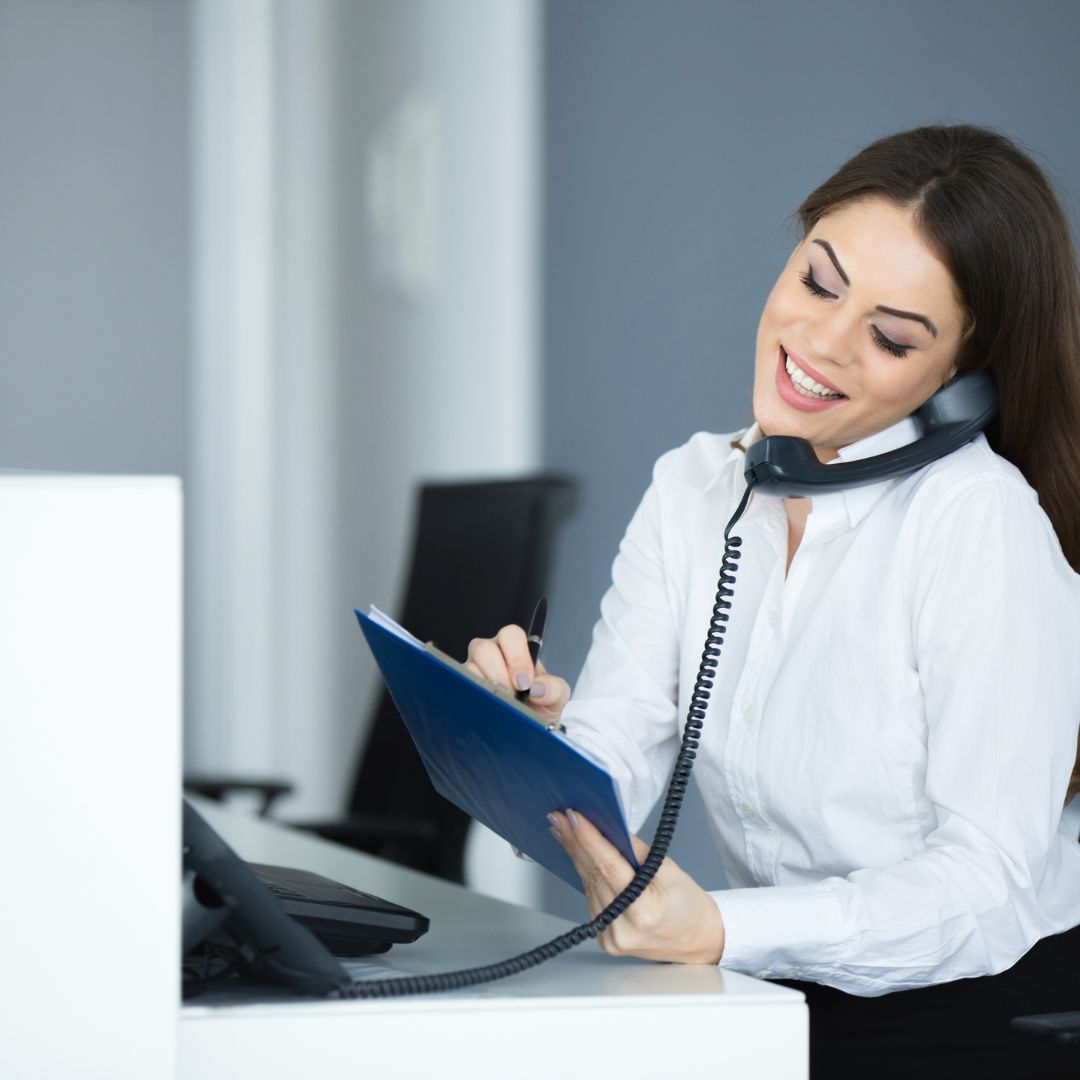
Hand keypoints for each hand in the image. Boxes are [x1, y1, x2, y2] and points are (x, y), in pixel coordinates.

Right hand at [465, 624, 570, 725]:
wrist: (529, 727)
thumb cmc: (540, 705)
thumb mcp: (556, 696)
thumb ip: (554, 689)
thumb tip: (537, 689)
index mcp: (514, 649)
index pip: (511, 635)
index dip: (517, 657)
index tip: (525, 683)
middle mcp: (491, 655)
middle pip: (484, 648)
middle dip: (499, 673)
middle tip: (512, 694)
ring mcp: (474, 671)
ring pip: (469, 668)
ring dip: (487, 687)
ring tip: (502, 704)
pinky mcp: (464, 690)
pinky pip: (462, 688)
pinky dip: (477, 700)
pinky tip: (490, 710)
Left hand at [549, 810, 724, 964]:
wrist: (697, 939)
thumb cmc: (687, 905)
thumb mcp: (670, 870)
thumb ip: (636, 849)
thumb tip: (608, 827)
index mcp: (643, 911)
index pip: (608, 866)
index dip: (588, 838)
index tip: (572, 816)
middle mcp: (623, 928)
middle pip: (593, 874)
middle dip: (574, 841)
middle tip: (559, 817)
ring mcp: (610, 936)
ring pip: (588, 884)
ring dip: (575, 855)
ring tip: (564, 830)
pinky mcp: (604, 938)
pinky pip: (591, 897)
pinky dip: (586, 874)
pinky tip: (579, 855)